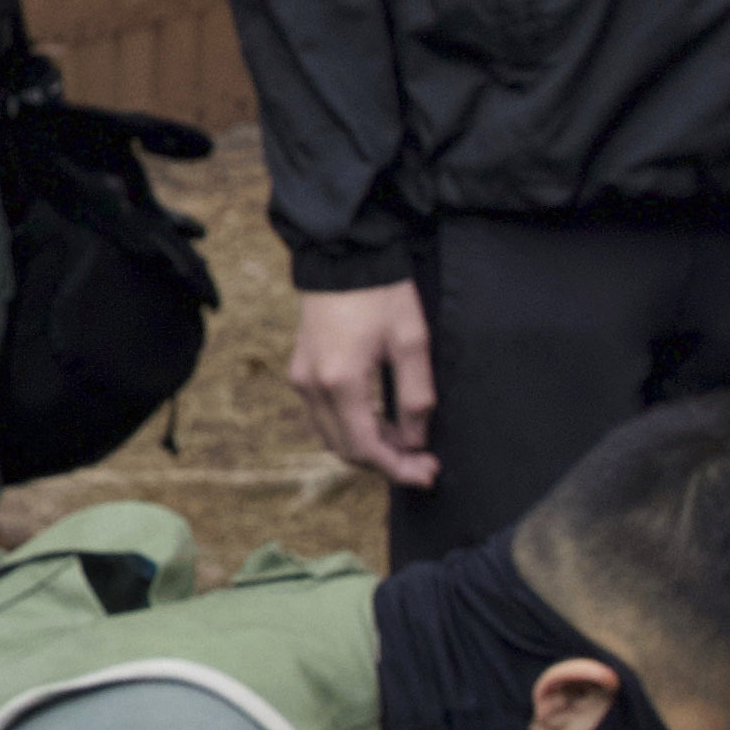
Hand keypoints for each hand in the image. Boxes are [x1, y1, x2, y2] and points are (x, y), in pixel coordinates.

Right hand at [292, 281, 440, 488]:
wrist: (344, 257)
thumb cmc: (382, 295)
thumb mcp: (412, 341)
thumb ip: (415, 396)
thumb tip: (416, 440)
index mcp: (341, 381)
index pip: (365, 447)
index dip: (398, 468)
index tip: (428, 473)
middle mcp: (313, 386)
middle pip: (345, 449)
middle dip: (385, 463)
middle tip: (423, 462)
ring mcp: (301, 380)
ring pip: (331, 437)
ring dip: (367, 448)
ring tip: (405, 443)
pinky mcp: (300, 371)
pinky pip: (323, 417)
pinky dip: (350, 429)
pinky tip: (379, 422)